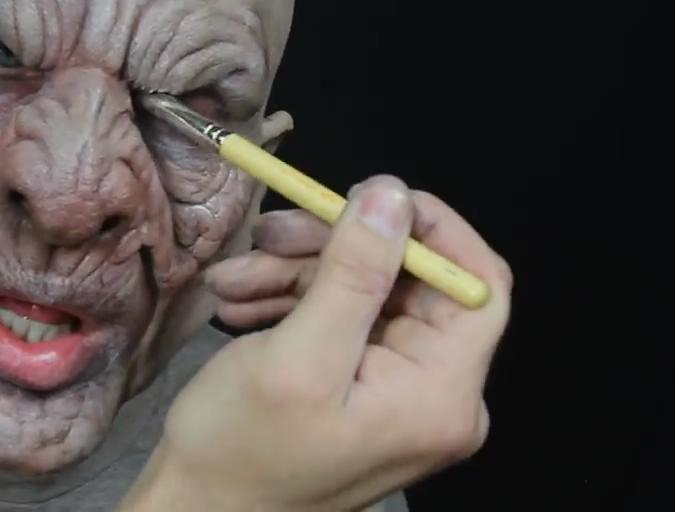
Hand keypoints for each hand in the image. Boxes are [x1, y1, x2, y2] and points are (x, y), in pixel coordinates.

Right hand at [119, 175, 512, 511]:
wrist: (194, 510)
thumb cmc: (241, 452)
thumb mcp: (297, 354)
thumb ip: (353, 272)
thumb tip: (392, 194)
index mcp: (441, 396)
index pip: (479, 287)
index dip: (434, 230)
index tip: (370, 195)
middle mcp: (434, 394)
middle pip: (411, 283)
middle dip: (337, 248)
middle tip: (270, 231)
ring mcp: (397, 392)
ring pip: (366, 292)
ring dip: (299, 272)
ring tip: (234, 278)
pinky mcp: (361, 387)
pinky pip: (341, 319)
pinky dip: (293, 300)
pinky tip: (241, 302)